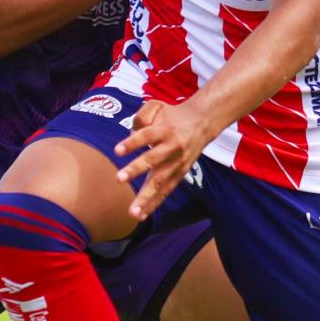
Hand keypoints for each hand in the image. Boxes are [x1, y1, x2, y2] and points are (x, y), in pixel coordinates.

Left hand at [114, 98, 213, 220]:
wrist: (203, 122)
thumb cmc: (173, 115)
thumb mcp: (157, 106)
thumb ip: (141, 116)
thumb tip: (131, 133)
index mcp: (165, 130)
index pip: (146, 136)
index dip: (132, 143)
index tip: (117, 151)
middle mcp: (172, 147)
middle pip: (153, 160)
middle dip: (136, 170)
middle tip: (119, 179)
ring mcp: (177, 163)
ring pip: (160, 181)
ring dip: (146, 197)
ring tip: (132, 212)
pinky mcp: (180, 174)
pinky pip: (166, 191)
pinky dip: (154, 203)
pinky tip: (142, 215)